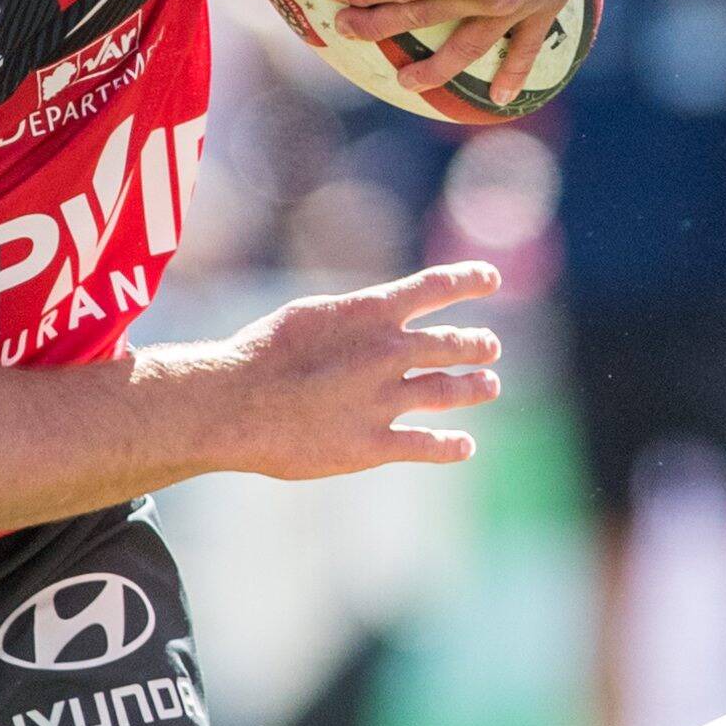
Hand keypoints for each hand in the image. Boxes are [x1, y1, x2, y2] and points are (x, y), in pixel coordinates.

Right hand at [210, 260, 500, 479]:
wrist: (235, 402)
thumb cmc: (260, 353)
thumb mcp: (310, 315)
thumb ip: (351, 320)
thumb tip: (376, 319)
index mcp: (371, 312)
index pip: (437, 286)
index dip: (470, 280)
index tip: (491, 280)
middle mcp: (389, 352)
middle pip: (453, 343)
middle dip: (477, 344)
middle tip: (490, 346)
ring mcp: (385, 400)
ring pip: (449, 391)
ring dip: (475, 387)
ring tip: (490, 385)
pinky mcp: (373, 444)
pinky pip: (427, 445)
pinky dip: (452, 446)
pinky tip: (465, 446)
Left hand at [330, 0, 639, 108]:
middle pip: (424, 18)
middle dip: (379, 26)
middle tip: (347, 29)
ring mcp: (524, 4)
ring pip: (470, 46)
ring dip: (435, 69)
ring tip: (406, 81)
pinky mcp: (551, 1)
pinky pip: (529, 47)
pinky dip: (514, 73)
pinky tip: (500, 96)